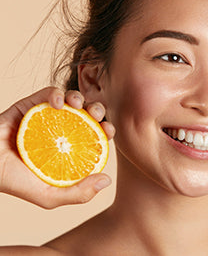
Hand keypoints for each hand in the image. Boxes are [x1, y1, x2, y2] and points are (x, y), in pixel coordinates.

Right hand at [0, 87, 114, 208]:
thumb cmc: (16, 182)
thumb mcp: (50, 196)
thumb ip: (78, 193)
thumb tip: (107, 179)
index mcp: (71, 147)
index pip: (95, 135)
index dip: (106, 130)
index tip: (109, 131)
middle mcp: (62, 129)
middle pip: (88, 114)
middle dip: (98, 110)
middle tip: (97, 115)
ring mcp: (48, 116)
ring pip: (72, 99)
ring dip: (80, 98)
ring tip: (79, 105)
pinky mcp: (32, 104)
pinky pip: (49, 92)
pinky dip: (56, 93)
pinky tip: (57, 102)